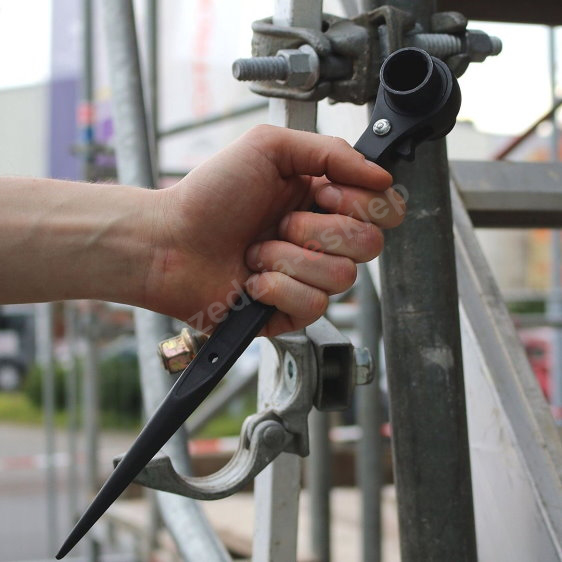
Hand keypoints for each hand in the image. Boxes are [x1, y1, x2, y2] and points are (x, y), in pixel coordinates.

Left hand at [144, 125, 404, 335]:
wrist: (170, 242)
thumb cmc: (210, 195)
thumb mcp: (269, 148)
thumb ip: (331, 151)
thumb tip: (382, 176)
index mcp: (323, 201)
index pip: (383, 209)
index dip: (363, 203)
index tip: (323, 193)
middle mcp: (321, 240)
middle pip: (370, 244)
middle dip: (320, 229)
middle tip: (281, 222)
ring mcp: (308, 277)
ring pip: (342, 277)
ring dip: (290, 258)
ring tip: (256, 252)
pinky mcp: (292, 311)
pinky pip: (313, 305)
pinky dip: (278, 288)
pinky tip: (253, 281)